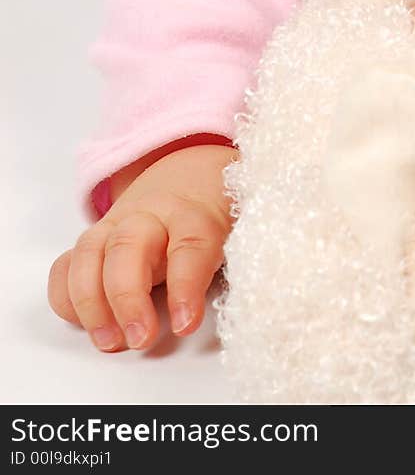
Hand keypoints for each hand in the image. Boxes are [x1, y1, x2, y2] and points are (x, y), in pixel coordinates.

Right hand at [47, 141, 237, 353]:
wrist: (191, 175)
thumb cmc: (214, 213)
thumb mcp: (238, 231)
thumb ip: (237, 261)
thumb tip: (245, 304)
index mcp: (193, 212)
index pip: (190, 245)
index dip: (186, 286)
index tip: (185, 324)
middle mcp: (149, 215)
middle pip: (129, 246)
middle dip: (127, 297)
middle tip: (139, 338)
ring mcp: (116, 225)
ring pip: (90, 253)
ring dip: (92, 302)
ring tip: (109, 341)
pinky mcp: (94, 240)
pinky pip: (67, 264)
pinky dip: (67, 296)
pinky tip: (84, 322)